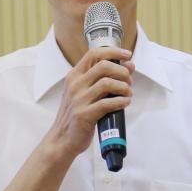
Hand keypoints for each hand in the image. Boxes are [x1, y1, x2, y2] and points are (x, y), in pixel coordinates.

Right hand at [43, 46, 133, 160]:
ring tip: (128, 94)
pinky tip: (125, 103)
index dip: (114, 52)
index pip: (94, 54)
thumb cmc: (76, 114)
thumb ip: (103, 79)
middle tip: (129, 81)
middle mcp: (75, 85)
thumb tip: (128, 66)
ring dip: (124, 87)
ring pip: (107, 83)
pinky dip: (121, 101)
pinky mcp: (84, 114)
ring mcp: (78, 99)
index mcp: (74, 76)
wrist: (62, 138)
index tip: (127, 55)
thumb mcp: (84, 92)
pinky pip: (108, 103)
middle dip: (122, 71)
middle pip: (104, 66)